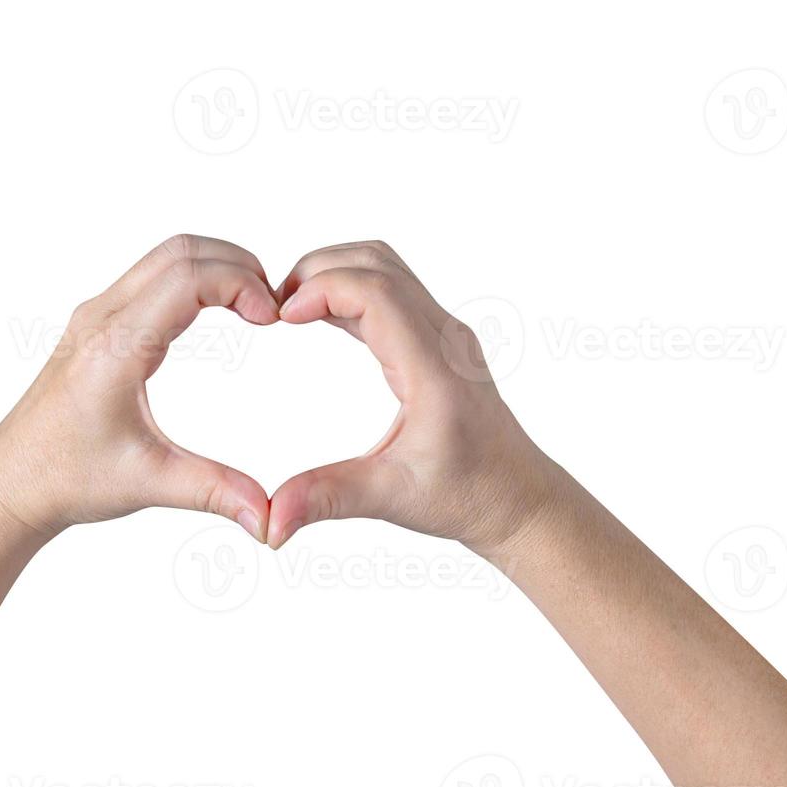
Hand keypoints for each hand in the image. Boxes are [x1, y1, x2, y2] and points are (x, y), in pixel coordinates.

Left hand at [0, 235, 278, 543]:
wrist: (10, 482)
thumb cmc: (65, 478)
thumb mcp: (148, 484)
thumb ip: (215, 491)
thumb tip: (269, 516)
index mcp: (114, 349)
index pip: (187, 277)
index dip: (241, 284)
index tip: (273, 318)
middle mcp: (101, 319)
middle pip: (180, 251)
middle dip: (237, 266)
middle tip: (273, 307)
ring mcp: (96, 316)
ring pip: (165, 257)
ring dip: (216, 267)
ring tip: (254, 308)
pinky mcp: (98, 324)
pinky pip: (153, 276)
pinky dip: (195, 279)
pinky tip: (219, 312)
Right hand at [267, 240, 560, 553]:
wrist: (517, 497)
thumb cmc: (467, 495)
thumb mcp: (392, 499)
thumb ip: (327, 498)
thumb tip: (269, 522)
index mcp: (435, 370)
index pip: (377, 293)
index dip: (321, 289)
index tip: (280, 317)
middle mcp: (445, 338)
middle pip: (377, 264)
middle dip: (317, 271)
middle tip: (273, 307)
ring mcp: (445, 333)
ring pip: (385, 266)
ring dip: (334, 272)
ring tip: (290, 308)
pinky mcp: (438, 338)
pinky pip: (391, 289)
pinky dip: (350, 288)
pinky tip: (319, 316)